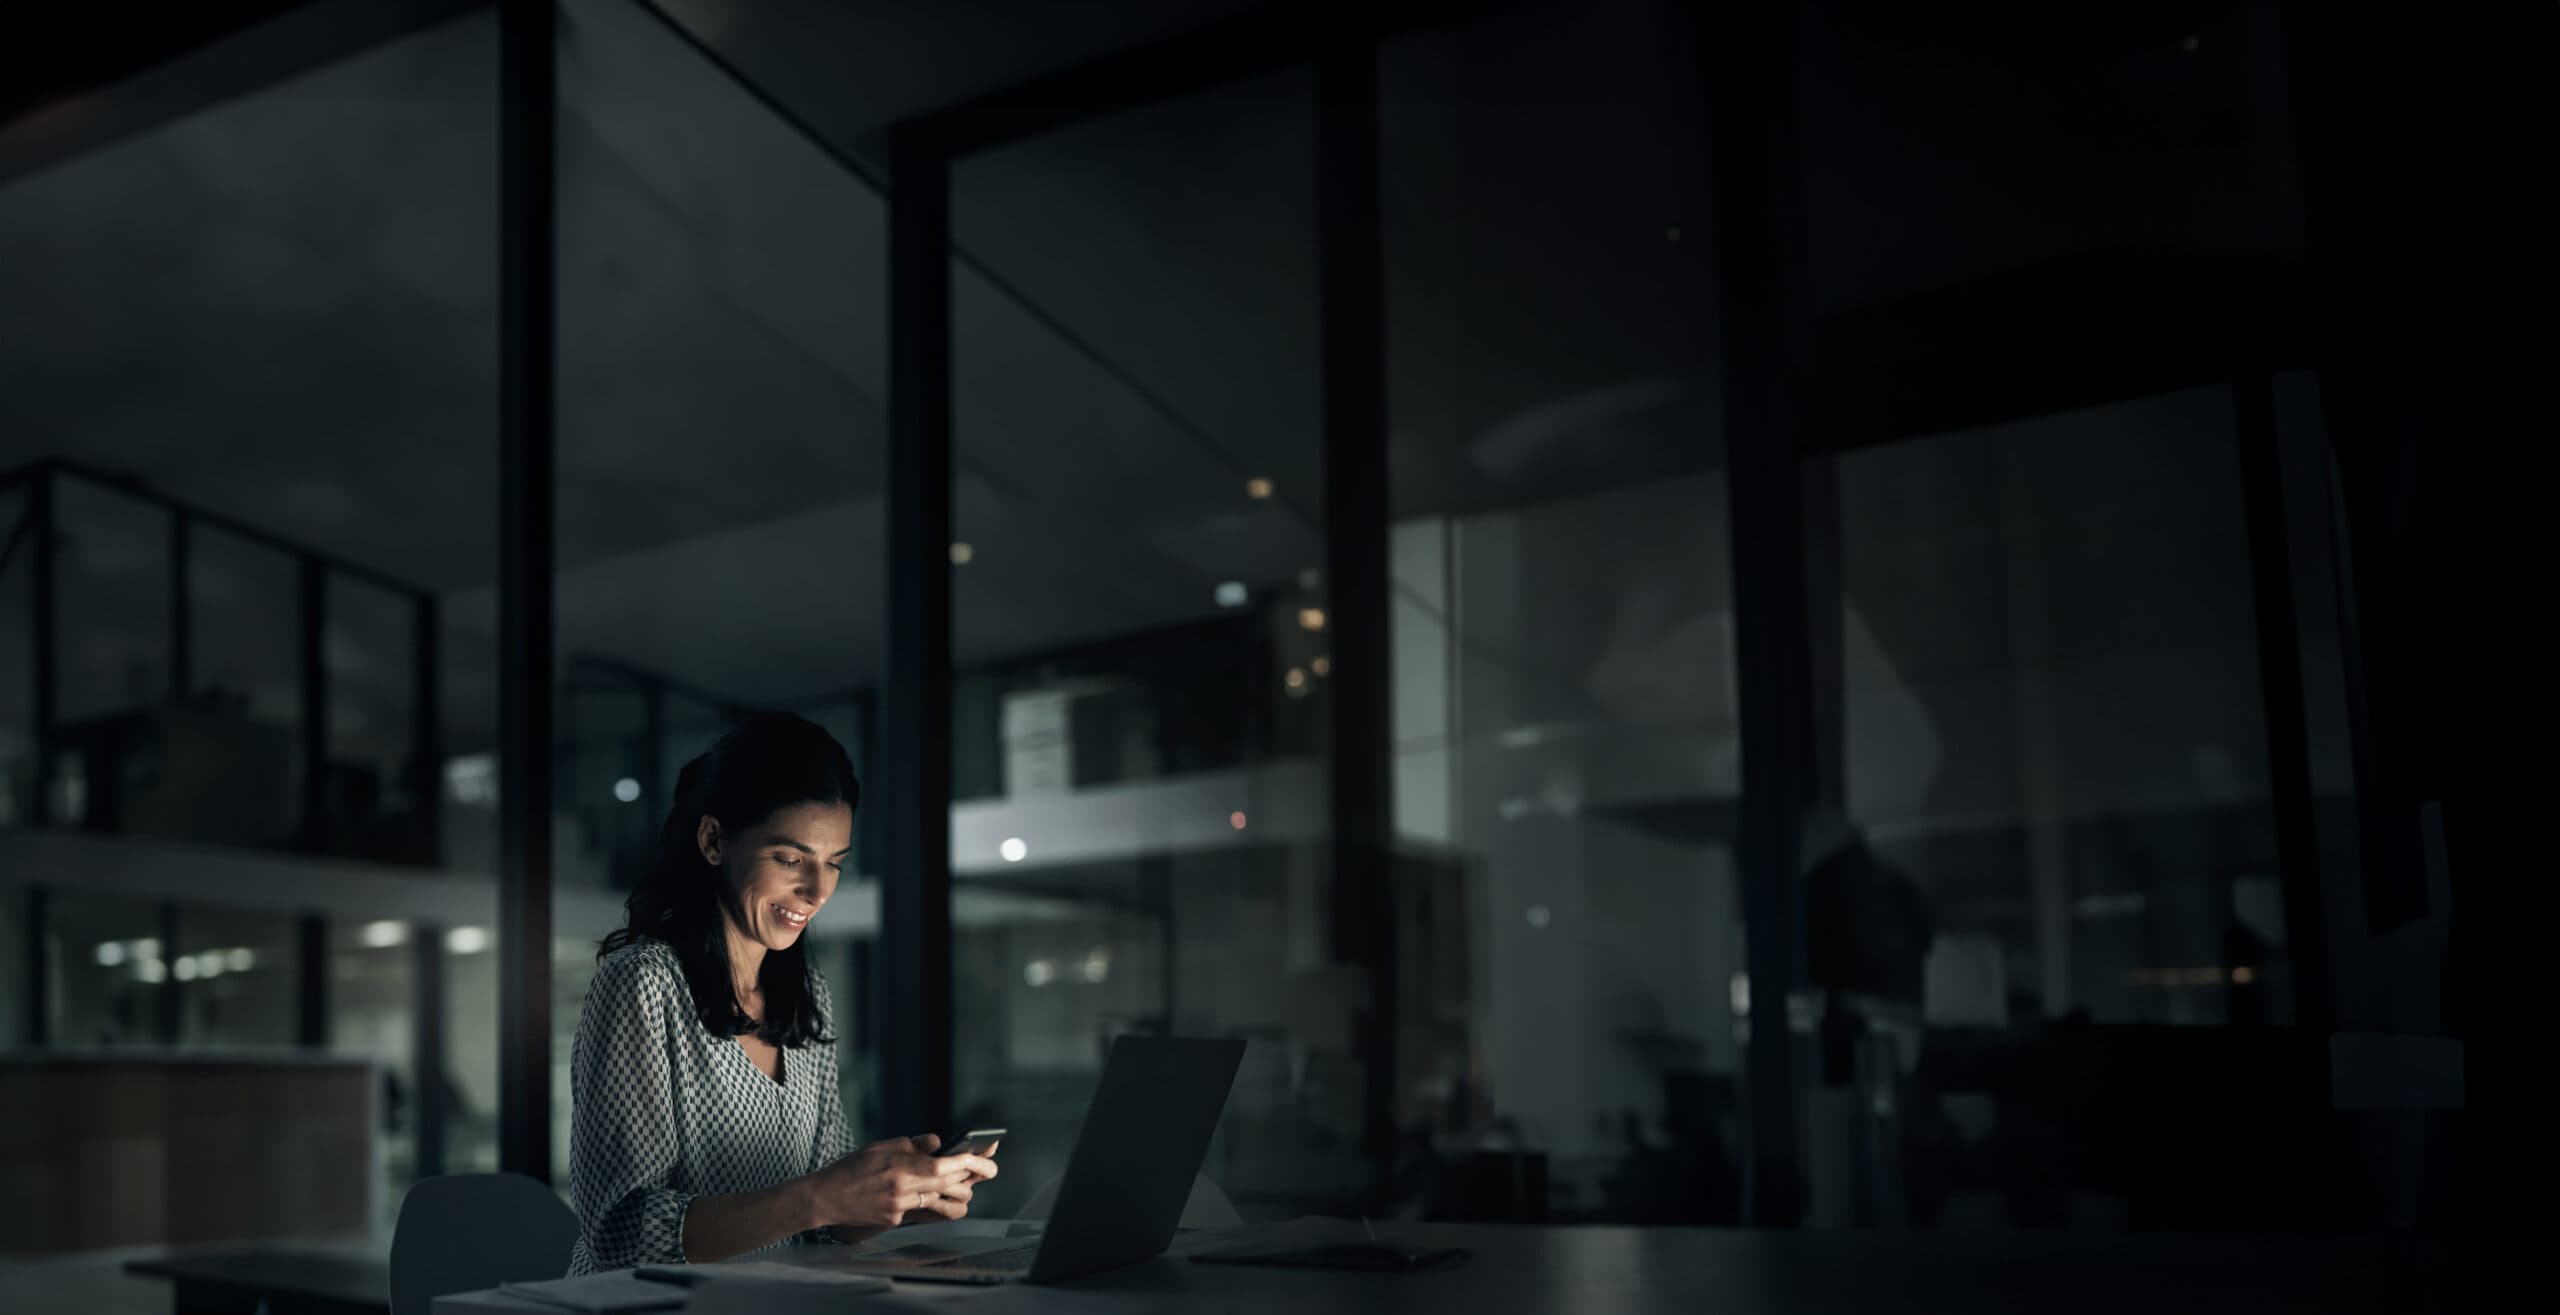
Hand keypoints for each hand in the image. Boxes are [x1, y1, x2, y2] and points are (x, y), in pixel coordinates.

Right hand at [808, 1134, 995, 1234]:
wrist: (825, 1197)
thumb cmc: (851, 1168)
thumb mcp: (882, 1146)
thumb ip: (913, 1145)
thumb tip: (939, 1144)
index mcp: (901, 1168)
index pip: (945, 1166)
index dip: (971, 1162)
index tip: (986, 1159)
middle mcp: (904, 1190)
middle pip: (952, 1187)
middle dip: (974, 1178)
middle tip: (986, 1170)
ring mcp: (901, 1209)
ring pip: (943, 1204)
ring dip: (957, 1194)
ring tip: (962, 1184)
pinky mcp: (895, 1221)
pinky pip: (921, 1210)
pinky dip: (927, 1201)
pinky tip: (922, 1193)